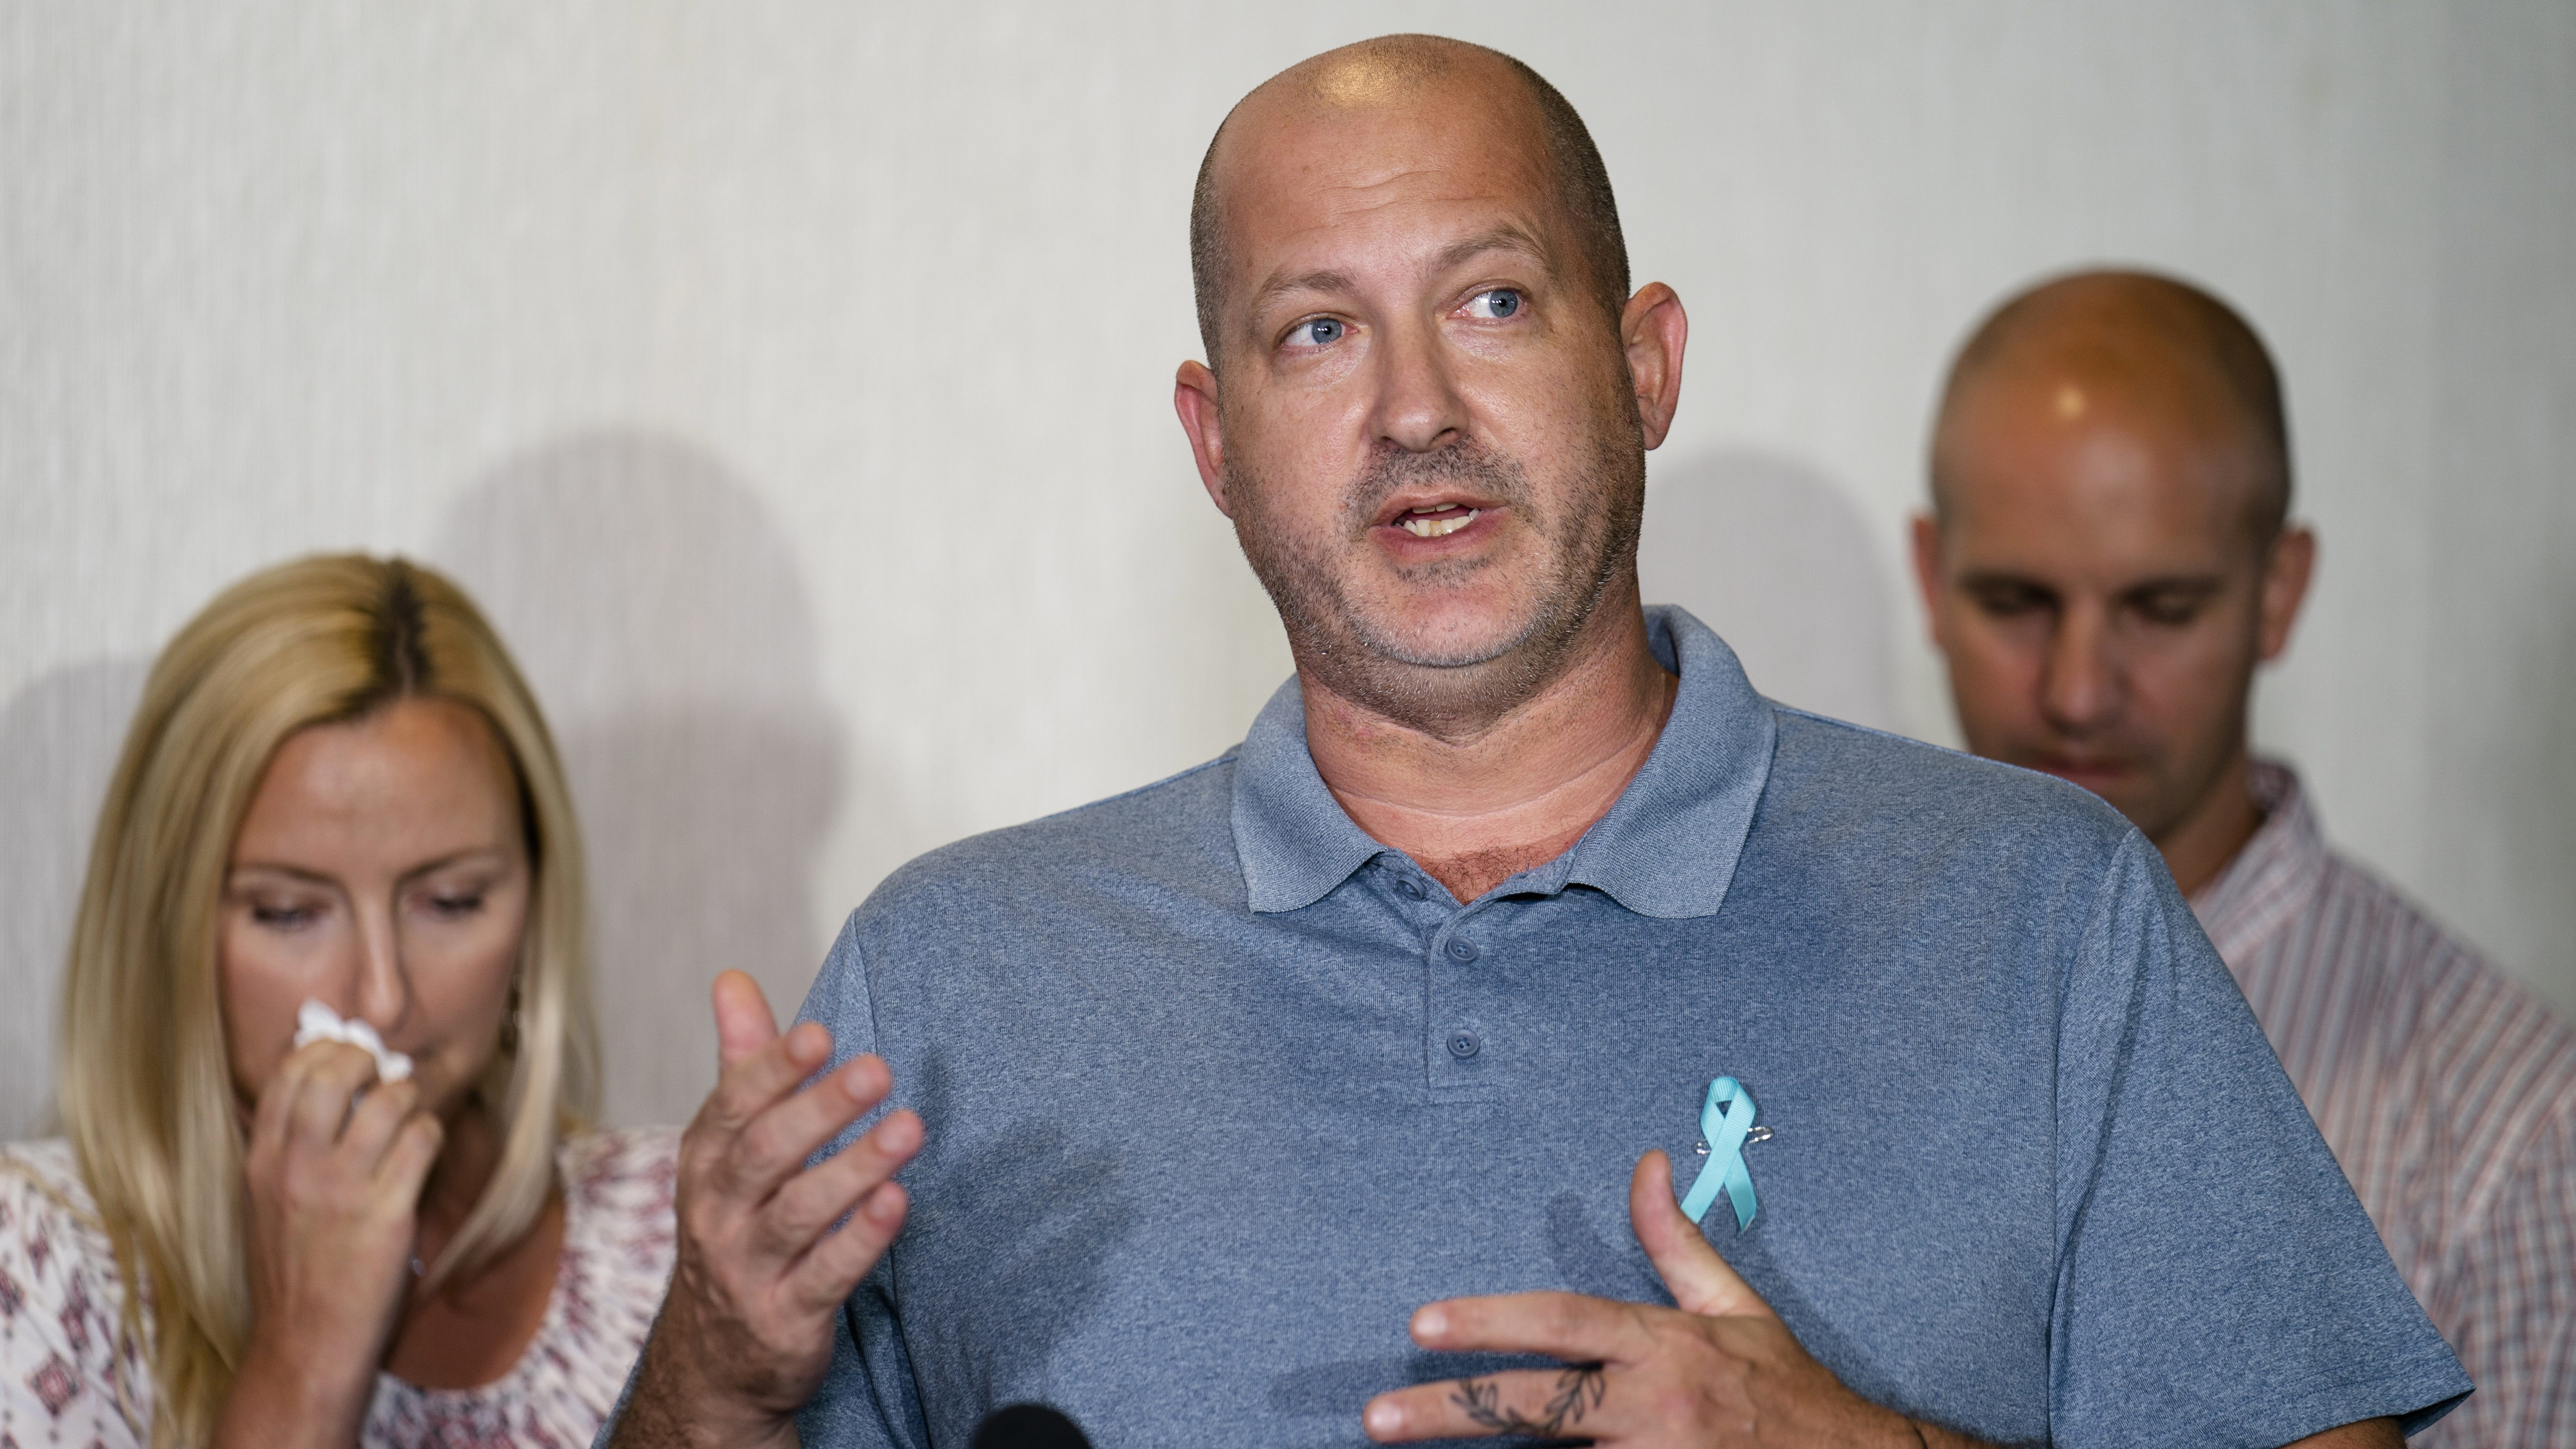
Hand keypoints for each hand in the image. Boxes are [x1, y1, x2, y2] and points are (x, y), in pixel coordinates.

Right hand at [217, 1040, 444, 1448]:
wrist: (304, 1343)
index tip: (349, 1053)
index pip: (287, 1075)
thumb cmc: (294, 1271)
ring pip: (388, 1101)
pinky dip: (431, 1134)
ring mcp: (341, 1189)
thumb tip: (325, 1087)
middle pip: (333, 1073)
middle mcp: (296, 1168)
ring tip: (410, 1115)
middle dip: (367, 1059)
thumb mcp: (266, 1203)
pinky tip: (425, 1149)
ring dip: (409, 1098)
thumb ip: (287, 1149)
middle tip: (384, 1074)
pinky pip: (422, 1141)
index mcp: (261, 1162)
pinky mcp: (386, 1212)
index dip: (324, 1049)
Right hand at [612, 971, 923, 1448]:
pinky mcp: (785, 1320)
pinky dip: (862, 1239)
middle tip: (877, 1069)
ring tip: (909, 1129)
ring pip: (799, 1213)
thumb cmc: (738, 1225)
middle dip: (820, 1109)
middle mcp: (718, 1213)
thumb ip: (742, 1064)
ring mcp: (748, 1270)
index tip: (820, 1032)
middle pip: (765, 1153)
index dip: (773, 1068)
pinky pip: (826, 1276)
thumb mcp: (729, 1148)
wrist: (716, 1360)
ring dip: (855, 1167)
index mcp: (705, 1162)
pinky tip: (898, 1202)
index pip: (733, 1105)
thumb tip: (733, 979)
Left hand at [1363, 1151, 1977, 1447]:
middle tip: (1379, 1418)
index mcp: (1663, 1347)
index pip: (1563, 1323)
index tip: (1422, 1323)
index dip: (1490, 1321)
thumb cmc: (1785, 1390)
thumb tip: (1647, 1164)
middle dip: (1452, 1410)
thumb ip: (1675, 1240)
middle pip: (1537, 1405)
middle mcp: (1653, 1405)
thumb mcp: (1733, 1306)